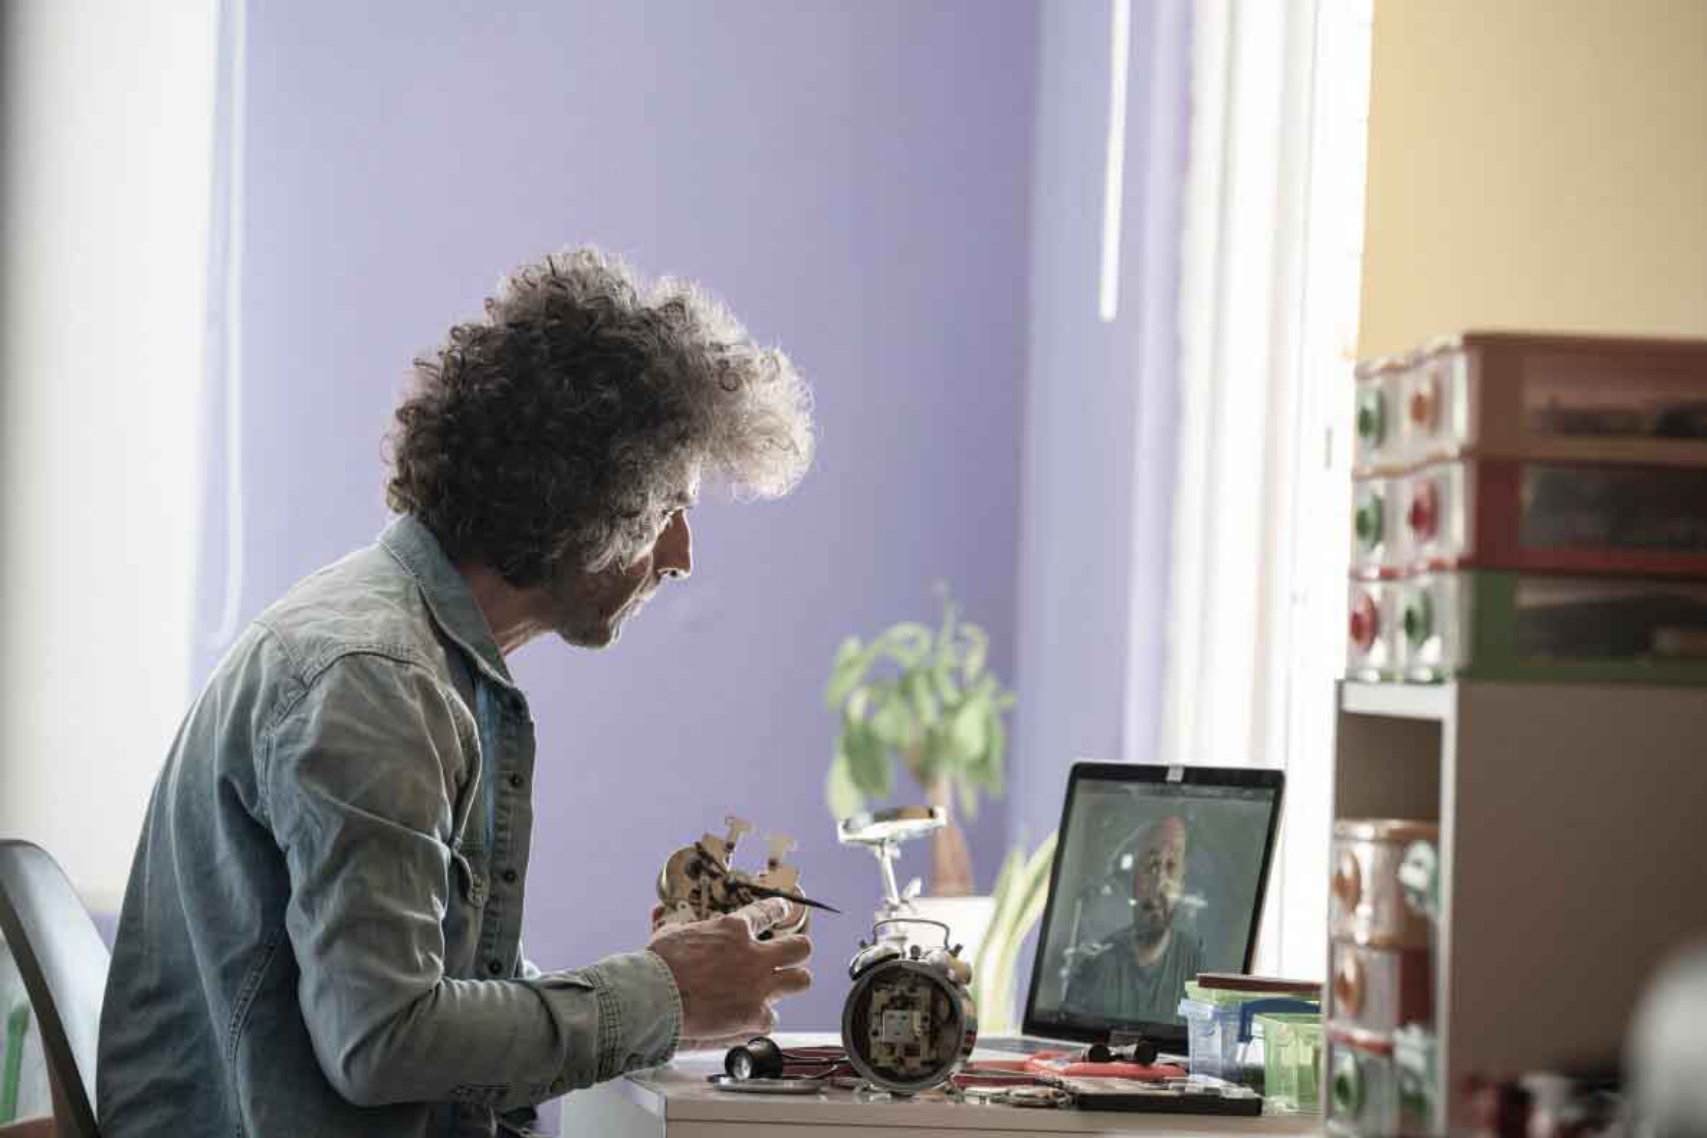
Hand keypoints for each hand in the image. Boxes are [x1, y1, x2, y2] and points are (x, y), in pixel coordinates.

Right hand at [646, 897, 811, 1047]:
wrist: (655, 998)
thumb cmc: (659, 966)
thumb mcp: (669, 934)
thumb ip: (677, 926)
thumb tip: (663, 915)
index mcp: (733, 930)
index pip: (766, 912)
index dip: (777, 909)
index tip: (781, 909)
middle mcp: (753, 955)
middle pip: (799, 947)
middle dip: (798, 950)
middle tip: (791, 955)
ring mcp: (757, 985)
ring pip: (801, 980)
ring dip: (792, 983)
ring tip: (784, 987)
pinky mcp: (753, 1014)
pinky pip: (771, 1019)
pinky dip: (761, 1021)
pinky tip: (753, 1021)